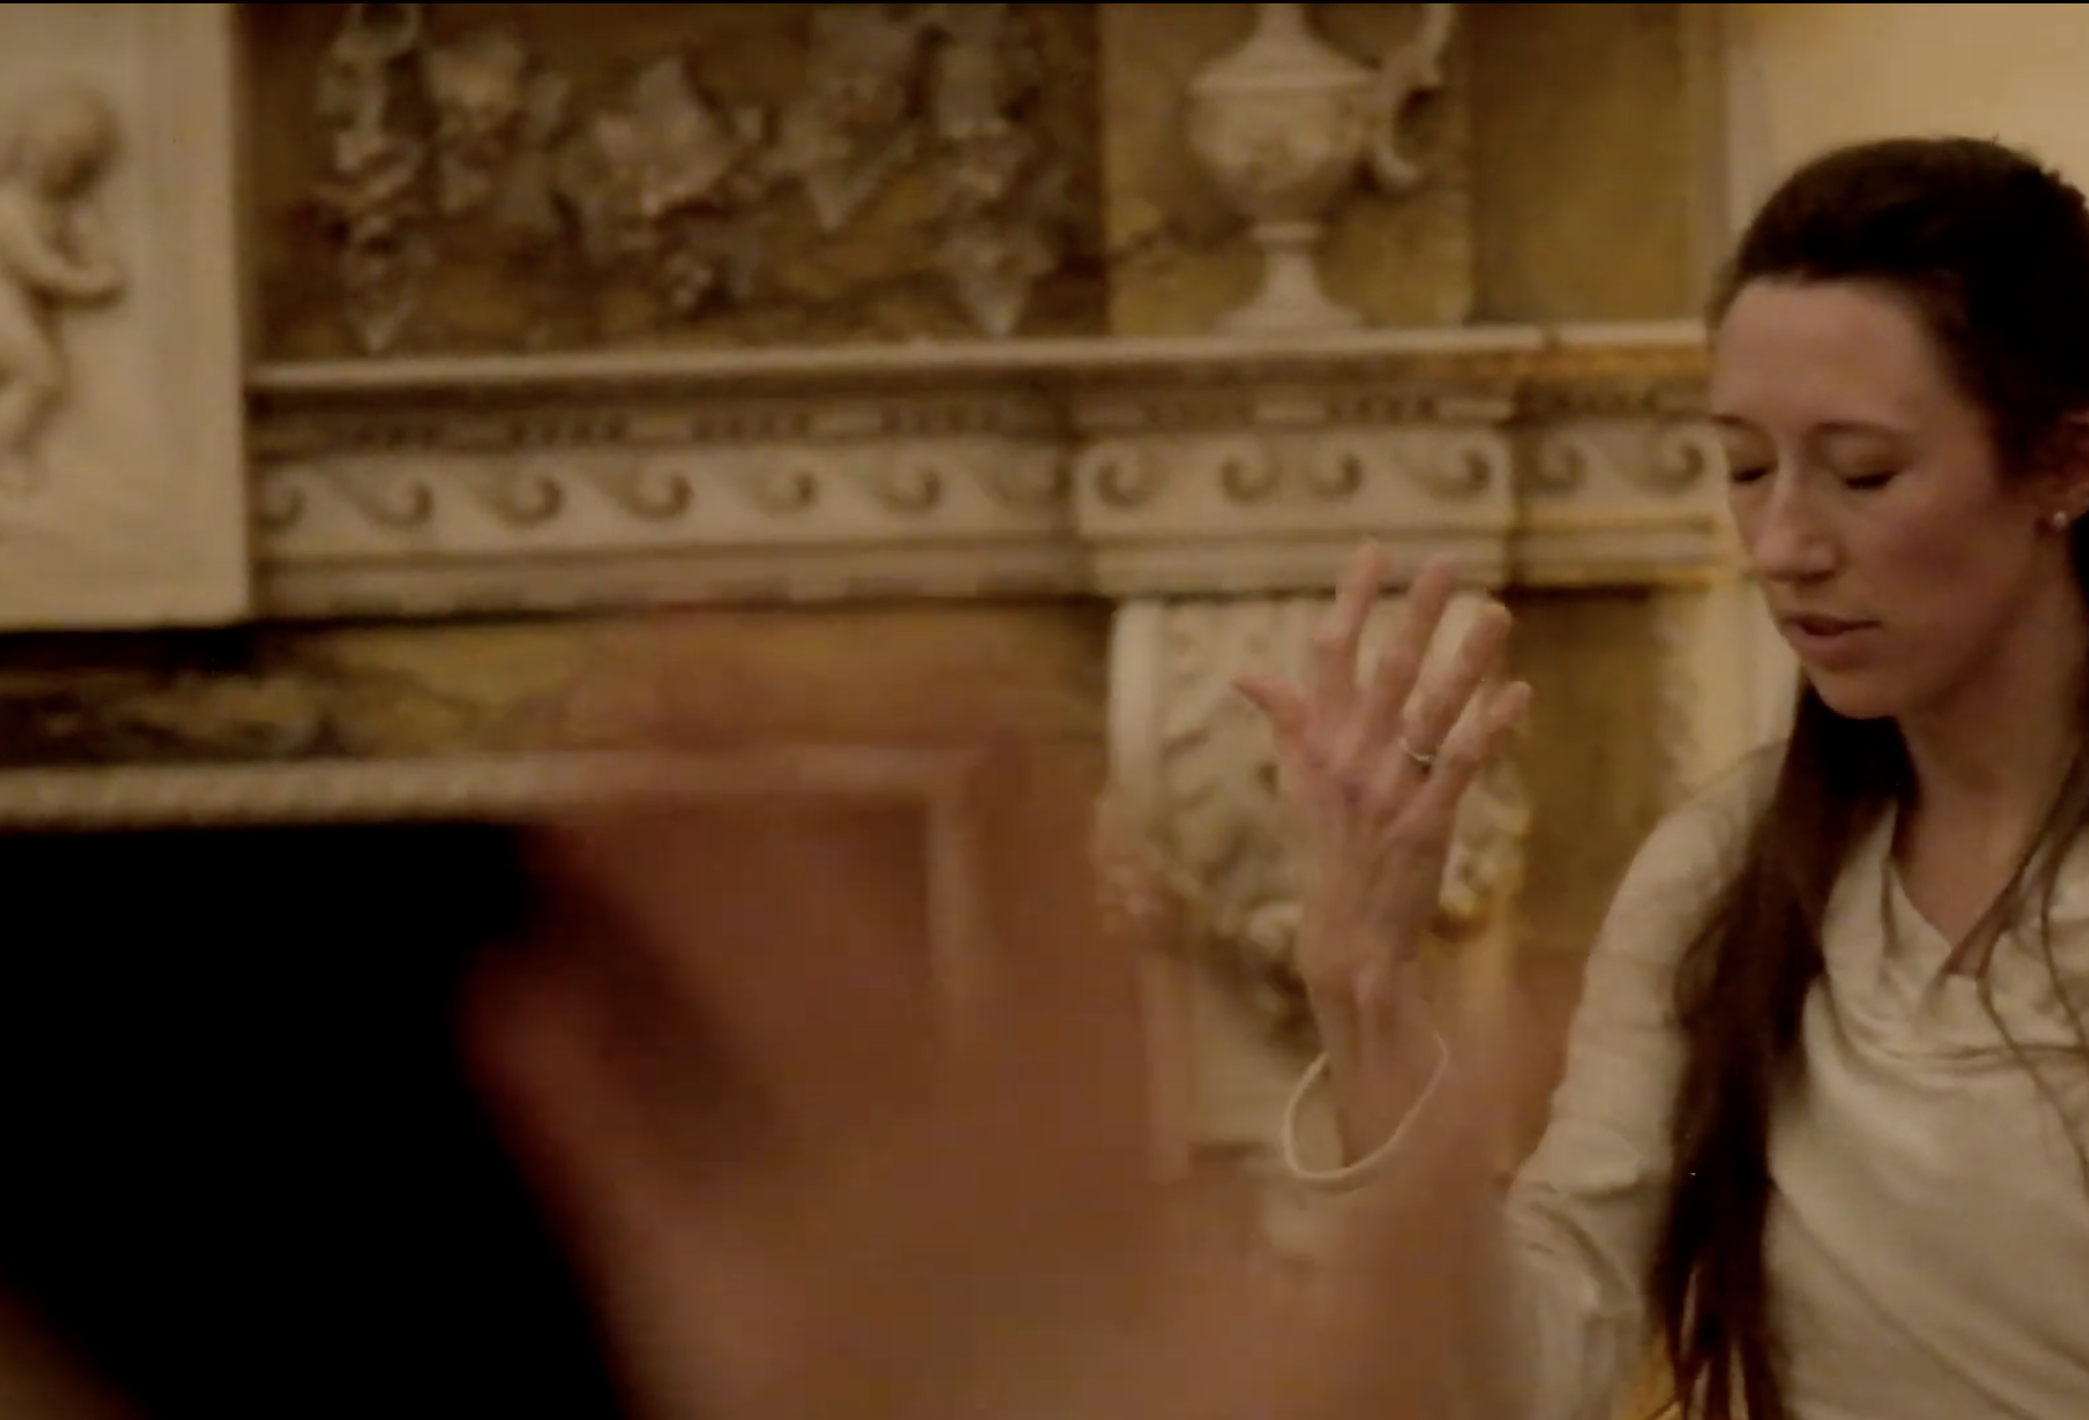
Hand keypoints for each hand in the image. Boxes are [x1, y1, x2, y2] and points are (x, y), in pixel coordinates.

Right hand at [461, 646, 1508, 1419]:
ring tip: (585, 762)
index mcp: (1103, 1109)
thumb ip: (1438, 1150)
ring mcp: (855, 1229)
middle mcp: (963, 1141)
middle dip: (772, 774)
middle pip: (855, 917)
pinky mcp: (763, 1329)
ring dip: (664, 895)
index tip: (919, 649)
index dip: (973, 755)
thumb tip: (1505, 981)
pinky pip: (657, 1203)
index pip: (1034, 884)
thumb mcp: (1396, 1309)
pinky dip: (589, 1111)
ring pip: (742, 1024)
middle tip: (690, 636)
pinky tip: (521, 1007)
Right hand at [1235, 544, 1531, 994]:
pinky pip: (1465, 762)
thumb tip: (1246, 672)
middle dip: (1416, 611)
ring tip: (1496, 611)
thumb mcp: (1295, 783)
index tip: (1374, 549)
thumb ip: (1284, 721)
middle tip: (1445, 560)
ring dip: (1469, 658)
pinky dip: (1493, 725)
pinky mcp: (1428, 820)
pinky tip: (1518, 691)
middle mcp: (1351, 757)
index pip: (1329, 653)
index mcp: (1317, 742)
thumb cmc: (1322, 852)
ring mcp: (1390, 788)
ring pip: (1435, 708)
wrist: (1344, 934)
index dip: (1352, 598)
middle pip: (1388, 668)